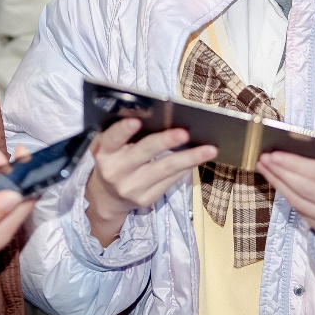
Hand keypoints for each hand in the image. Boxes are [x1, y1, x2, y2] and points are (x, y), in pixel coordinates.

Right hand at [85, 118, 217, 246]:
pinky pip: (171, 180)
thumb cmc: (114, 160)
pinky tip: (199, 159)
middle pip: (144, 153)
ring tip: (209, 149)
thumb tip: (158, 116)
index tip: (136, 121)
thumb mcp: (110, 147)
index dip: (123, 130)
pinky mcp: (147, 198)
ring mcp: (132, 188)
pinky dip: (186, 167)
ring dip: (189, 158)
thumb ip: (125, 134)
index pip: (112, 139)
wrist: (108, 197)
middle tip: (184, 132)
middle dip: (165, 141)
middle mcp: (116, 172)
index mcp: (104, 153)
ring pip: (165, 169)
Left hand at [257, 150, 314, 245]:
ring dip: (279, 184)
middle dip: (282, 173)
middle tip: (264, 159)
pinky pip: (302, 212)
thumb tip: (297, 143)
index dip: (295, 164)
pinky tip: (277, 184)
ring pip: (301, 203)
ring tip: (265, 169)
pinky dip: (287, 196)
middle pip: (307, 188)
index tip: (275, 154)